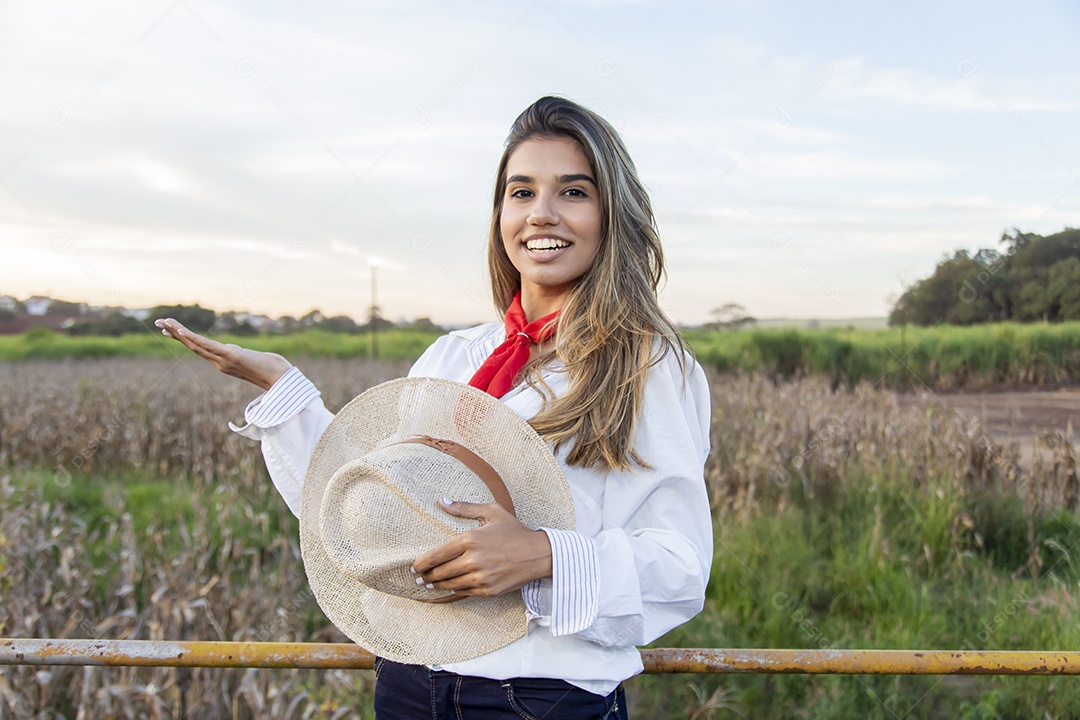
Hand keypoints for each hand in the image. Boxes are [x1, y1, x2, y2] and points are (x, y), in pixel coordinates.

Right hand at [154, 318, 290, 390]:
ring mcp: (223, 360)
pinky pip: (207, 346)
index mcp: (224, 363)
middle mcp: (220, 363)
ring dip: (178, 333)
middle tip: (159, 323)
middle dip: (175, 334)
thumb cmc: (275, 372)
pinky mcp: (231, 356)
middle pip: (193, 346)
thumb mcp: (257, 361)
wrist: (283, 380)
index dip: (185, 340)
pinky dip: (193, 338)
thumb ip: (248, 357)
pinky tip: (181, 331)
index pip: (200, 349)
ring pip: (195, 345)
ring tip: (163, 322)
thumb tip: (247, 354)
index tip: (172, 331)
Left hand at [411, 500, 552, 597]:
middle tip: (419, 577)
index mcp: (470, 539)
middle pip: (440, 572)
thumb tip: (442, 501)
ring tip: (429, 585)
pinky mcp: (488, 590)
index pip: (436, 555)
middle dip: (426, 576)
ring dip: (436, 586)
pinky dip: (454, 591)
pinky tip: (448, 589)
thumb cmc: (515, 531)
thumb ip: (464, 508)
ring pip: (450, 585)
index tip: (414, 566)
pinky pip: (464, 593)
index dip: (421, 563)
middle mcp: (473, 560)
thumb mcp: (491, 512)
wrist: (539, 554)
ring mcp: (481, 577)